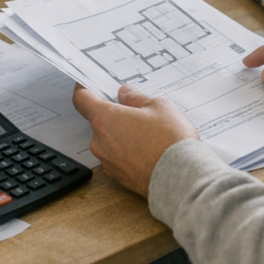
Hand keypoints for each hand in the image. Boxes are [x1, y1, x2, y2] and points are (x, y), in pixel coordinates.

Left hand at [72, 83, 199, 197]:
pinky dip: (129, 153)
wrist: (181, 178)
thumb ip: (136, 98)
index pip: (82, 100)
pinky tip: (149, 151)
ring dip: (123, 135)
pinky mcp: (119, 178)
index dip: (83, 89)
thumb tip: (124, 95)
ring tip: (150, 135)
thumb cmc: (170, 140)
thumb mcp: (158, 106)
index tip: (87, 85)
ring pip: (110, 141)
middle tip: (138, 113)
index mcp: (105, 119)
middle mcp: (100, 142)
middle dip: (116, 116)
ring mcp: (108, 162)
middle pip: (100, 122)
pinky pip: (118, 159)